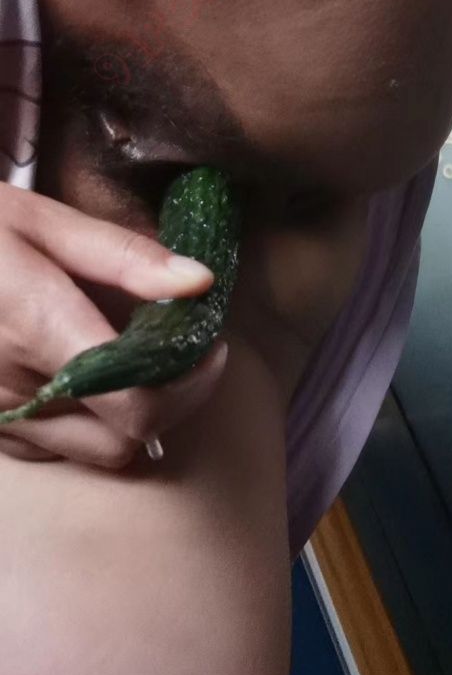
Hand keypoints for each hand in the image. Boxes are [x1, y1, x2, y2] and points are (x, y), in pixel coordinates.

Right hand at [0, 182, 227, 466]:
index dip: (190, 386)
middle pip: (128, 439)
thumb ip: (122, 256)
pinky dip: (92, 424)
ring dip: (135, 417)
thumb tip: (199, 283)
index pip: (136, 402)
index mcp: (34, 325)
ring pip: (98, 454)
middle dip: (173, 401)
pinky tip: (88, 377)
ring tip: (138, 362)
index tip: (208, 346)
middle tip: (182, 351)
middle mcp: (13, 385)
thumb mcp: (39, 220)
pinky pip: (60, 449)